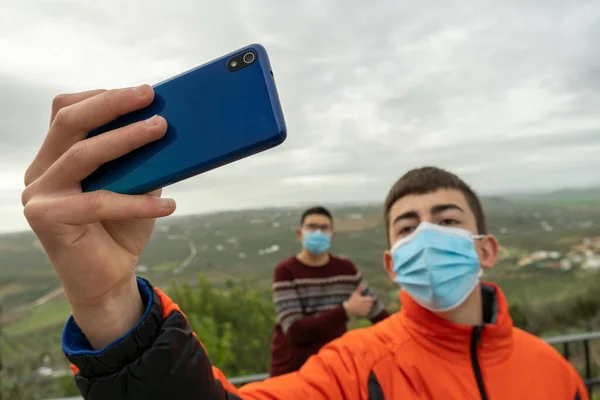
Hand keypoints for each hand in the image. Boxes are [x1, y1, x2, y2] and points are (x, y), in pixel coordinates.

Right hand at [21, 85, 175, 348]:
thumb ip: (140, 158)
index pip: (66, 111)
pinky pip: (98, 201)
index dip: (101, 97)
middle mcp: (41, 171)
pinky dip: (137, 202)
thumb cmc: (123, 228)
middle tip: (149, 95)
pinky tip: (169, 204)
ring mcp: (39, 194)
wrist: (110, 278)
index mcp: (56, 158)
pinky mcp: (46, 219)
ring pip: (81, 154)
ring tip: (161, 130)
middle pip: (68, 121)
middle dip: (111, 104)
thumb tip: (166, 124)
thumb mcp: (136, 185)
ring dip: (126, 139)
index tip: (142, 92)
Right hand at [343, 284, 374, 317]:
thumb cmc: (352, 301)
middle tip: (362, 304)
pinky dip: (365, 312)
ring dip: (367, 308)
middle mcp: (367, 305)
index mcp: (366, 299)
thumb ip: (360, 289)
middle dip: (368, 304)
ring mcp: (366, 310)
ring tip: (361, 307)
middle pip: (371, 304)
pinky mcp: (365, 314)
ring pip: (370, 308)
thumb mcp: (356, 294)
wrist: (348, 309)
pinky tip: (360, 310)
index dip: (370, 299)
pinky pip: (367, 313)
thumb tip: (362, 283)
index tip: (366, 300)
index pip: (372, 299)